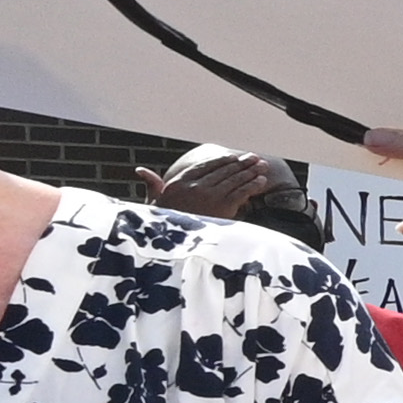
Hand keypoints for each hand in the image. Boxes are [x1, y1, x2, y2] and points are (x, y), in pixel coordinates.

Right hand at [142, 146, 298, 221]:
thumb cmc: (160, 226)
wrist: (170, 244)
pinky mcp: (223, 206)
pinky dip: (252, 184)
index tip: (232, 157)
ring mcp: (210, 195)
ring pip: (234, 179)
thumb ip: (152, 185)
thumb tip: (140, 170)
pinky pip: (241, 191)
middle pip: (223, 170)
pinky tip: (261, 180)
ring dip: (250, 171)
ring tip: (261, 166)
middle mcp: (195, 186)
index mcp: (179, 182)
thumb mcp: (154, 203)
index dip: (221, 161)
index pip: (205, 166)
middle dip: (241, 163)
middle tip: (254, 158)